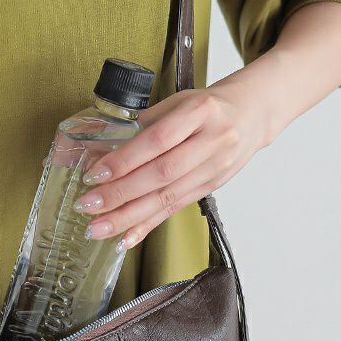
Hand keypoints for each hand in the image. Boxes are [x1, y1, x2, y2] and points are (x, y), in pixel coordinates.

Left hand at [74, 85, 268, 249]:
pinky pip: (175, 209)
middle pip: (161, 174)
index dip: (124, 160)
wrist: (253, 114)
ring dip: (129, 217)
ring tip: (98, 228)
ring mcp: (214, 168)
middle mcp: (212, 141)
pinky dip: (148, 225)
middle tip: (87, 206)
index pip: (157, 140)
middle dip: (120, 194)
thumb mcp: (178, 102)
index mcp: (200, 111)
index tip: (94, 174)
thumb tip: (101, 151)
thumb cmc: (208, 106)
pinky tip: (126, 238)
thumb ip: (144, 124)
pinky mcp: (211, 188)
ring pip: (167, 198)